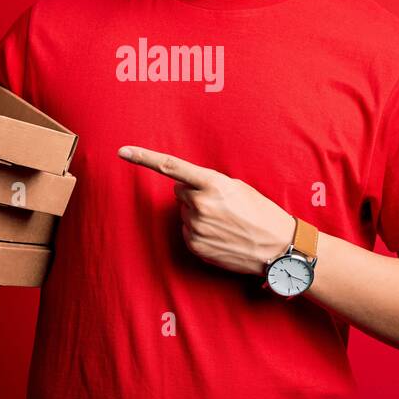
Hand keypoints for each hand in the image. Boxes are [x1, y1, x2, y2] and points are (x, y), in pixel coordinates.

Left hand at [117, 145, 295, 276]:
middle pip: (181, 192)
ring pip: (184, 212)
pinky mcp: (194, 245)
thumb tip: (182, 190)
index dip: (143, 157)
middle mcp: (199, 204)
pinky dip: (200, 231)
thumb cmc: (260, 212)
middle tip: (222, 205)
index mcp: (211, 183)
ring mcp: (195, 227)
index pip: (170, 166)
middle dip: (195, 194)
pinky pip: (187, 231)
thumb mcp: (236, 187)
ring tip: (226, 222)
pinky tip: (221, 235)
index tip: (122, 151)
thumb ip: (206, 183)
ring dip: (199, 214)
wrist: (276, 247)